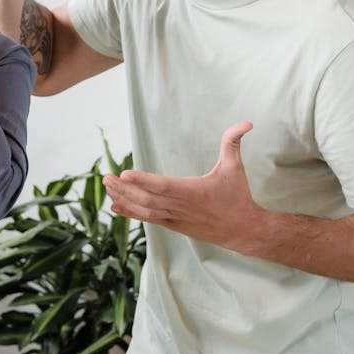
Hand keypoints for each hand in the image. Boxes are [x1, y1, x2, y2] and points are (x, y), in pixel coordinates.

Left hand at [103, 123, 263, 252]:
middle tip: (106, 177)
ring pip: (144, 211)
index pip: (163, 186)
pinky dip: (131, 213)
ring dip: (124, 200)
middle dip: (125, 189)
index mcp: (192, 192)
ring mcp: (175, 218)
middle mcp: (180, 207)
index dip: (143, 181)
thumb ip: (233, 143)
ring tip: (108, 188)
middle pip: (147, 199)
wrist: (243, 230)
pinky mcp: (174, 226)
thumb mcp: (236, 167)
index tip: (125, 173)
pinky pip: (148, 219)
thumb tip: (246, 122)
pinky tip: (116, 206)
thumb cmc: (238, 196)